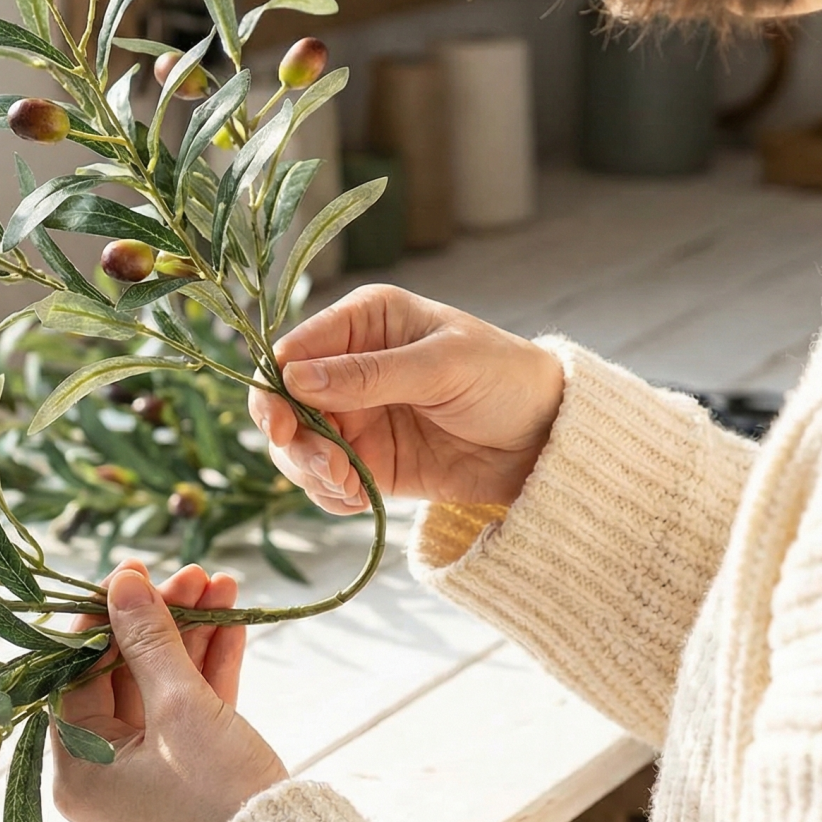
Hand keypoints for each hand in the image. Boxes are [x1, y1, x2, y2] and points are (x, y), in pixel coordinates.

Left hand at [51, 561, 286, 821]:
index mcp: (77, 772)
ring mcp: (148, 787)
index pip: (76, 676)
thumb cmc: (218, 799)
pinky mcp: (190, 789)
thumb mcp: (181, 709)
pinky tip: (233, 625)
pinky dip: (209, 677)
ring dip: (192, 641)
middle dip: (163, 623)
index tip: (133, 575)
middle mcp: (102, 782)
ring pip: (162, 696)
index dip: (105, 619)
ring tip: (223, 586)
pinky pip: (189, 722)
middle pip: (123, 681)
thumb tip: (124, 582)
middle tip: (193, 574)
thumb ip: (149, 640)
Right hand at [249, 284, 564, 513]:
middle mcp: (348, 367)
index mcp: (363, 322)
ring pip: (298, 447)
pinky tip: (359, 499)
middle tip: (324, 468)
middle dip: (293, 440)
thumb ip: (369, 374)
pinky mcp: (367, 461)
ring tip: (349, 486)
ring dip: (311, 472)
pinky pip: (325, 481)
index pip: (293, 351)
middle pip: (282, 404)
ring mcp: (355, 416)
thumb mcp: (442, 367)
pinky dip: (330, 495)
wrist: (547, 439)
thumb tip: (295, 379)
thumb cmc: (504, 379)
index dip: (275, 388)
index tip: (281, 427)